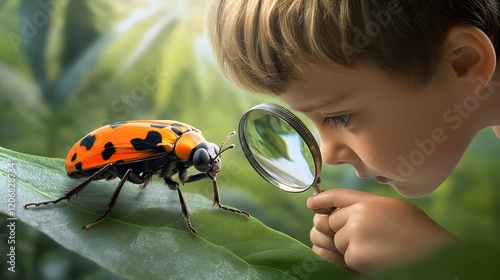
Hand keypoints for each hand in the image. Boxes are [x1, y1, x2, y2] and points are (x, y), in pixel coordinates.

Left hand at [307, 188, 454, 274]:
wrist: (434, 254)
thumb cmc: (419, 233)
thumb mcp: (393, 210)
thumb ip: (366, 208)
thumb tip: (341, 214)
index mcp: (368, 201)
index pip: (335, 196)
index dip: (320, 200)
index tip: (312, 205)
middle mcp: (357, 214)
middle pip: (328, 222)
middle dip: (335, 232)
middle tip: (354, 239)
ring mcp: (354, 235)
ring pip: (335, 243)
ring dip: (346, 250)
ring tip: (373, 250)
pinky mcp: (356, 255)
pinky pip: (342, 260)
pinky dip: (353, 264)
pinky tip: (373, 261)